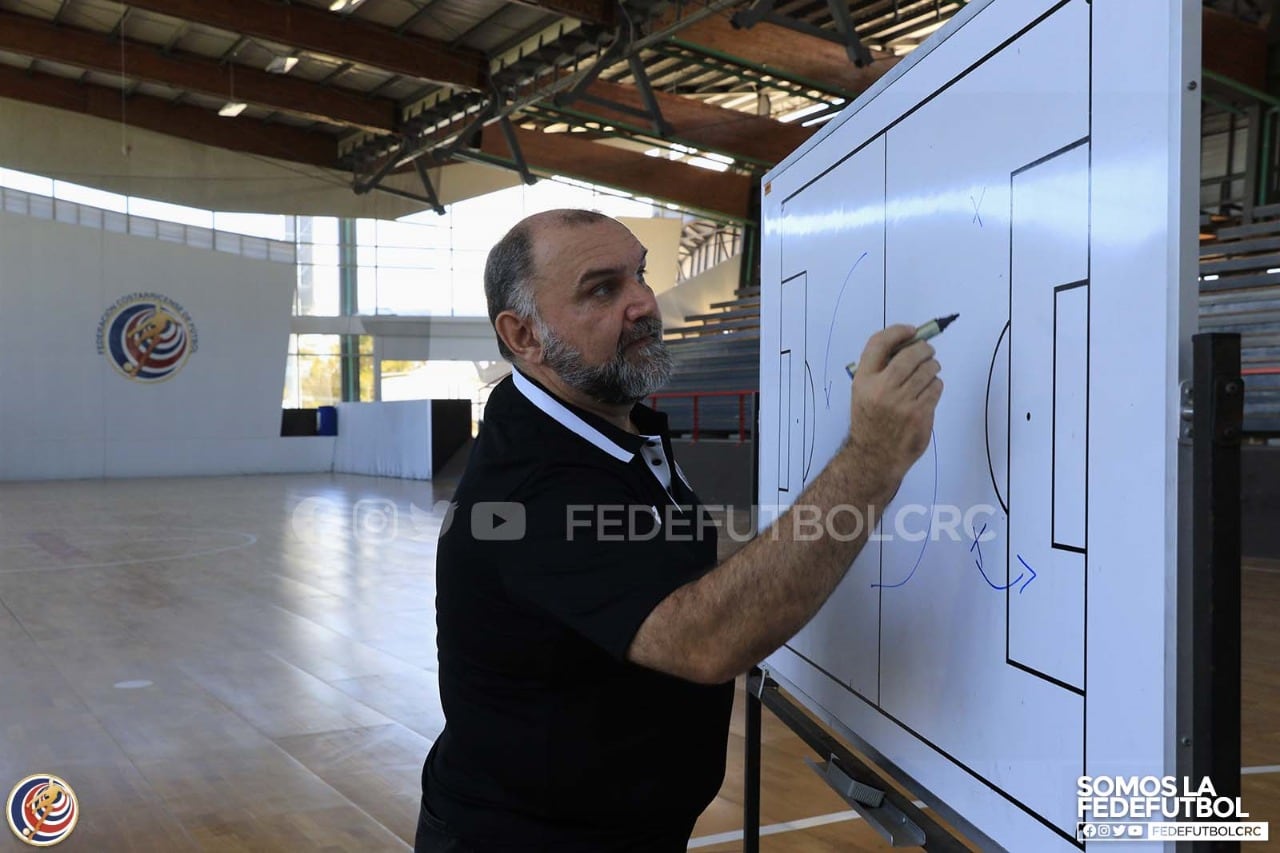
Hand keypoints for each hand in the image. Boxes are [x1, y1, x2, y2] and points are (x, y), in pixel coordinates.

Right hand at [845, 324, 942, 486]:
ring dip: (932, 368)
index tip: (911, 331)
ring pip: (928, 370)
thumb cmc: (870, 420)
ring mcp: (902, 402)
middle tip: (928, 352)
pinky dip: (936, 386)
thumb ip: (879, 370)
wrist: (874, 456)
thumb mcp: (862, 392)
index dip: (898, 332)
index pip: (879, 343)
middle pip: (910, 354)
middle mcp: (881, 388)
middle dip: (924, 349)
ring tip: (929, 373)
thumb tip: (908, 344)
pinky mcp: (919, 413)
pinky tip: (929, 392)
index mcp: (864, 380)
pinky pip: (936, 388)